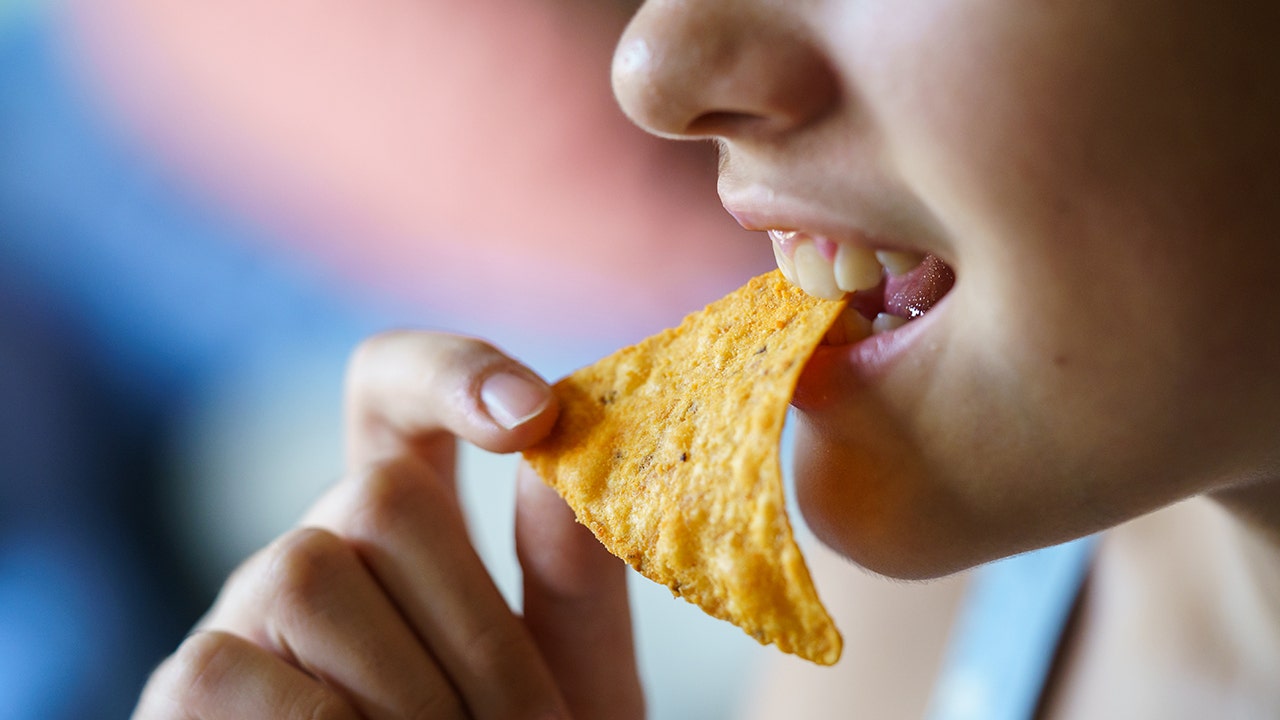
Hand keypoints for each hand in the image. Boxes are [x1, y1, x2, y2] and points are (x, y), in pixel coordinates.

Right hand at [133, 332, 643, 718]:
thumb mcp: (567, 675)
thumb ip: (570, 577)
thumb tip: (557, 450)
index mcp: (410, 527)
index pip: (394, 389)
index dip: (450, 370)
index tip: (533, 412)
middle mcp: (319, 546)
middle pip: (378, 495)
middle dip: (477, 635)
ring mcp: (244, 611)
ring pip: (310, 576)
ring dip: (415, 702)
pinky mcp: (188, 683)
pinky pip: (245, 673)